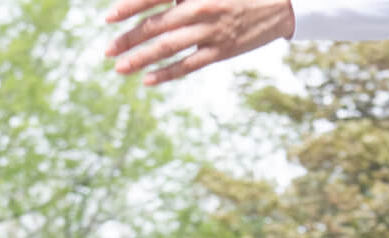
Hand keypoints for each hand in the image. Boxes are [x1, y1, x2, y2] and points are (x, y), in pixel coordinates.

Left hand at [103, 0, 296, 85]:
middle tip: (107, 51)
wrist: (281, 2)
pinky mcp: (221, 51)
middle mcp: (200, 9)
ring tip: (120, 68)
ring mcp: (211, 32)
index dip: (129, 6)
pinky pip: (189, 64)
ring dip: (141, 59)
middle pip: (155, 26)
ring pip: (168, 48)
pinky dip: (167, 72)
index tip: (109, 18)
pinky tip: (148, 79)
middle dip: (128, 39)